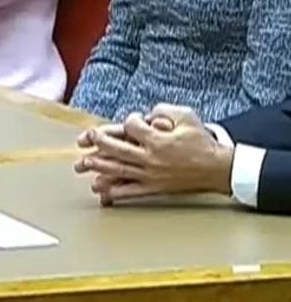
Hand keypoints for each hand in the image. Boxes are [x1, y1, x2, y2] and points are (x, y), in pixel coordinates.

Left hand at [75, 110, 232, 205]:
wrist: (219, 169)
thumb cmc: (202, 142)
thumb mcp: (186, 117)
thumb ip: (164, 110)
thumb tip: (147, 113)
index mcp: (158, 139)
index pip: (131, 126)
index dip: (127, 120)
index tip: (131, 120)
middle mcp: (151, 158)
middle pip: (117, 149)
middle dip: (98, 142)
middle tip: (85, 139)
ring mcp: (151, 175)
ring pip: (119, 170)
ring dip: (98, 166)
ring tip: (82, 164)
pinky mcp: (155, 188)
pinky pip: (130, 191)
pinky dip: (113, 192)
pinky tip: (100, 191)